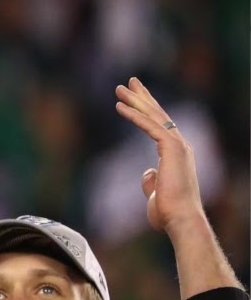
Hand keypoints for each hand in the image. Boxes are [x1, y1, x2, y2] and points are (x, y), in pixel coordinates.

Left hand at [114, 77, 205, 235]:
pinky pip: (150, 126)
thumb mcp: (156, 192)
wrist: (180, 218)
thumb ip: (151, 180)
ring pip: (153, 116)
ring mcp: (178, 144)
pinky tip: (120, 106)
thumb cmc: (169, 211)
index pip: (160, 125)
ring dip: (135, 100)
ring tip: (120, 87)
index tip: (135, 97)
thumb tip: (146, 172)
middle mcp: (180, 144)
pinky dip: (134, 115)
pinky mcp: (172, 148)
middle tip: (130, 81)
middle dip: (143, 97)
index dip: (147, 109)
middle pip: (158, 114)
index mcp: (176, 153)